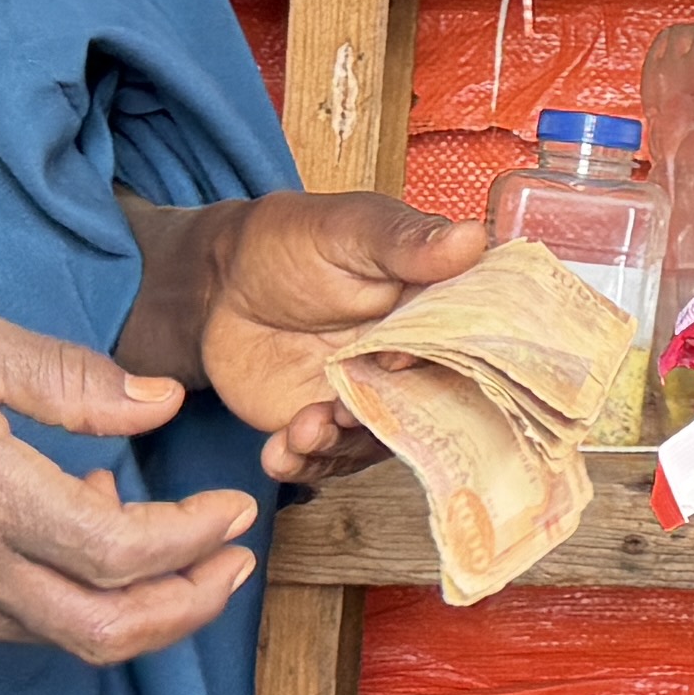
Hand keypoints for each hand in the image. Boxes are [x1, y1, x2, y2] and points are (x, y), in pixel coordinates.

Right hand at [0, 310, 259, 664]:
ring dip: (138, 601)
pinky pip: (24, 628)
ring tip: (164, 534)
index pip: (124, 553)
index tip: (234, 509)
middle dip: (193, 606)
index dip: (196, 540)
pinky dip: (76, 595)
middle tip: (237, 561)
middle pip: (112, 632)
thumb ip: (71, 379)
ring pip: (71, 639)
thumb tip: (158, 405)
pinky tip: (78, 529)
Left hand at [130, 190, 490, 481]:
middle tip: (345, 411)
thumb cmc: (290, 242)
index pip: (461, 346)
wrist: (222, 283)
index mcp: (430, 309)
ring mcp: (369, 398)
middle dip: (387, 420)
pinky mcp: (327, 427)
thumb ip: (406, 242)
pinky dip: (305, 464)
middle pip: (425, 407)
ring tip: (302, 430)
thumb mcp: (350, 230)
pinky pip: (328, 460)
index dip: (436, 362)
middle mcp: (410, 361)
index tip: (396, 359)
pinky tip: (278, 454)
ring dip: (341, 446)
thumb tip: (471, 238)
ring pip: (375, 441)